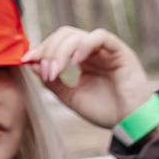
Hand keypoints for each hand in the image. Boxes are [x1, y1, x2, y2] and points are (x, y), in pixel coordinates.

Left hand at [30, 27, 157, 130]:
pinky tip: (76, 62)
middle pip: (64, 35)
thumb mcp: (72, 97)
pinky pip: (100, 37)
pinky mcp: (120, 52)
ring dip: (61, 51)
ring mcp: (106, 50)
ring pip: (77, 35)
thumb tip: (32, 64)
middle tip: (46, 72)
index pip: (57, 43)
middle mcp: (93, 52)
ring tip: (56, 71)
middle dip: (49, 51)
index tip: (27, 61)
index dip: (41, 49)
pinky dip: (84, 45)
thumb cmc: (106, 111)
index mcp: (82, 60)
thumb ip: (53, 82)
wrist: (131, 123)